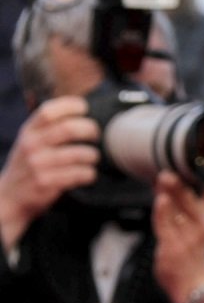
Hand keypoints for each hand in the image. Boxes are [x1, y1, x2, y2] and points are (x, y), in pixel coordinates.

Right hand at [0, 96, 98, 249]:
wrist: (9, 197)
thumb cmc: (28, 165)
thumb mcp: (30, 141)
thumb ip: (48, 127)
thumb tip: (79, 109)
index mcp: (28, 131)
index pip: (48, 111)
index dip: (70, 106)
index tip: (84, 108)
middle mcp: (31, 145)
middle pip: (69, 129)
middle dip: (90, 130)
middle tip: (96, 135)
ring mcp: (38, 165)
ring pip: (80, 153)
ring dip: (93, 155)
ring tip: (92, 158)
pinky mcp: (47, 183)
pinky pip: (80, 174)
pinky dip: (89, 174)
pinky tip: (88, 174)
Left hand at [151, 171, 203, 302]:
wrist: (193, 283)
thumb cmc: (192, 251)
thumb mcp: (199, 224)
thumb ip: (187, 201)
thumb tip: (166, 177)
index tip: (197, 161)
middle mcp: (201, 225)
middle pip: (191, 200)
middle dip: (181, 185)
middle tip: (171, 171)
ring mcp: (188, 236)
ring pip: (177, 211)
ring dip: (169, 195)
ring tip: (163, 179)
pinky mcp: (173, 246)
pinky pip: (166, 226)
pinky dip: (162, 212)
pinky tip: (160, 200)